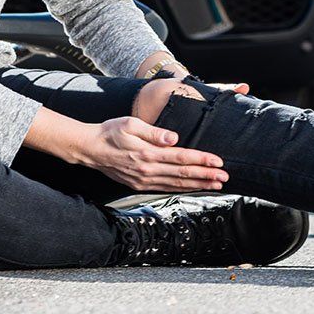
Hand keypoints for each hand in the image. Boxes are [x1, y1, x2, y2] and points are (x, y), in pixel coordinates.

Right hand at [73, 116, 229, 192]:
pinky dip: (182, 189)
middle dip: (206, 175)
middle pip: (183, 174)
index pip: (181, 157)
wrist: (89, 148)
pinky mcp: (139, 184)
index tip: (217, 161)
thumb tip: (173, 138)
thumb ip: (154, 132)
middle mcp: (147, 170)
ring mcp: (143, 180)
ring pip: (176, 184)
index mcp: (147, 153)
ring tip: (215, 184)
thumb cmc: (110, 132)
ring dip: (198, 185)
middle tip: (224, 177)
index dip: (201, 160)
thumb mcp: (130, 124)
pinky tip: (193, 188)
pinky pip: (165, 188)